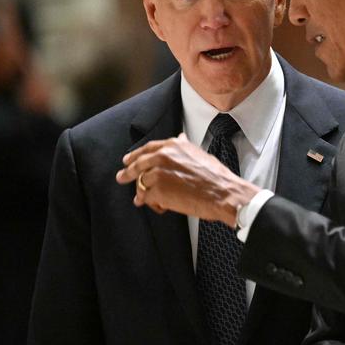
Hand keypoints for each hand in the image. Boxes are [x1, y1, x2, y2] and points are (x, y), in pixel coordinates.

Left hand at [115, 133, 259, 225]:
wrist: (222, 192)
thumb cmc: (216, 176)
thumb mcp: (199, 153)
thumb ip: (184, 146)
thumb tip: (180, 137)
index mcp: (172, 146)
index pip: (147, 149)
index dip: (135, 155)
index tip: (128, 160)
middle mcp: (162, 156)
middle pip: (137, 165)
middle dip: (128, 173)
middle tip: (122, 177)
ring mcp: (157, 173)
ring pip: (141, 184)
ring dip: (144, 193)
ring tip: (148, 201)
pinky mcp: (156, 191)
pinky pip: (146, 198)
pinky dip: (151, 204)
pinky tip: (159, 207)